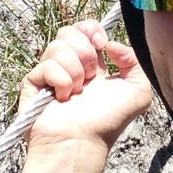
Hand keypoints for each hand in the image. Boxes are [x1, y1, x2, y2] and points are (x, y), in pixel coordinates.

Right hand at [19, 19, 152, 156]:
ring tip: (77, 92)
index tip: (101, 44)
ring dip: (74, 70)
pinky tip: (62, 98)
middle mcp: (71, 66)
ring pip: (57, 45)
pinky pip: (46, 65)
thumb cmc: (108, 122)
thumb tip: (110, 44)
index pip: (85, 29)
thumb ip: (135, 61)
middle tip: (91, 76)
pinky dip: (60, 80)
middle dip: (84, 51)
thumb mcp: (139, 92)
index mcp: (93, 64)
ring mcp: (50, 73)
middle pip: (69, 32)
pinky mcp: (34, 82)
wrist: (81, 142)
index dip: (92, 30)